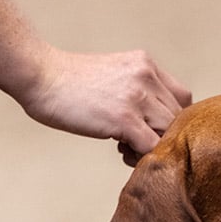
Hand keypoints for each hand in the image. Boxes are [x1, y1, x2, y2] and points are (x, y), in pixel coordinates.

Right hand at [18, 49, 191, 165]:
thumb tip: (150, 123)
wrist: (38, 75)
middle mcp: (147, 77)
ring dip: (152, 146)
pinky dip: (142, 156)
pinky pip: (152, 147)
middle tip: (132, 140)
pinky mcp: (124, 118)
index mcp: (146, 64)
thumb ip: (136, 90)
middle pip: (177, 117)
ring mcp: (138, 97)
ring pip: (168, 133)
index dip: (168, 118)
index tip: (146, 127)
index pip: (181, 98)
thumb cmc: (67, 82)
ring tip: (125, 146)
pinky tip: (121, 151)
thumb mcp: (113, 75)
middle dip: (160, 135)